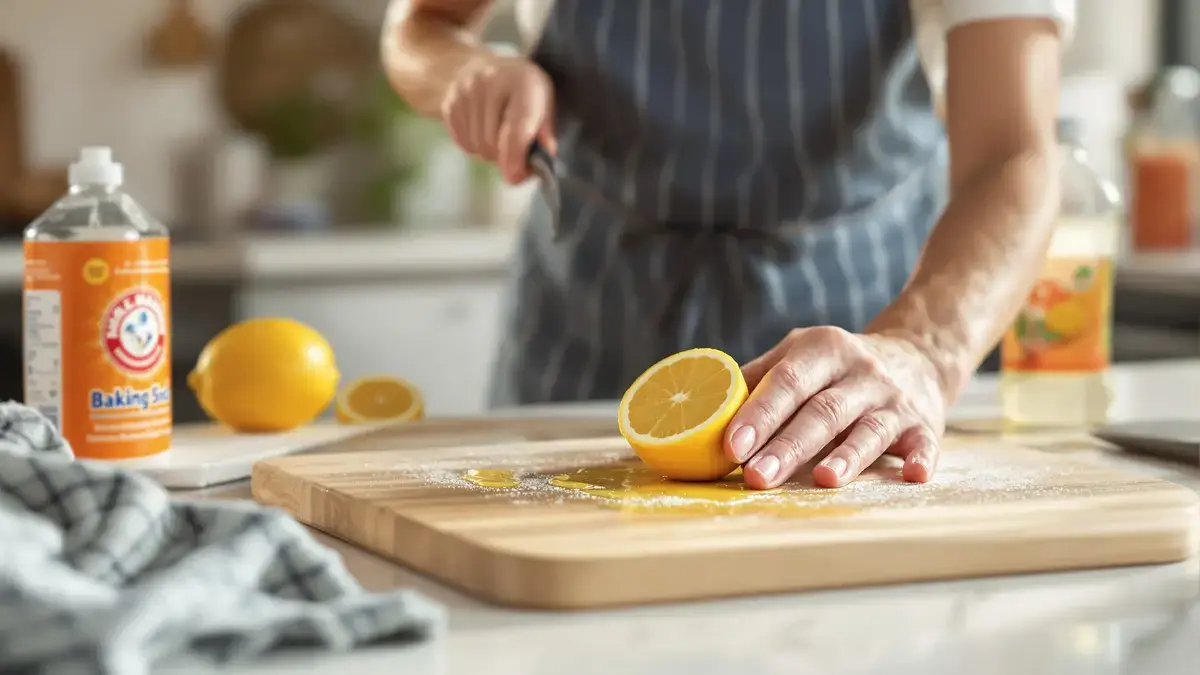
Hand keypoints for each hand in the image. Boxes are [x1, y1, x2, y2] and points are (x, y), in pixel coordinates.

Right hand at [440, 53, 555, 184]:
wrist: (480, 66)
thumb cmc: (520, 89)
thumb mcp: (543, 100)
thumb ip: (546, 131)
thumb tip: (543, 158)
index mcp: (522, 80)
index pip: (516, 129)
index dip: (516, 158)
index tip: (516, 177)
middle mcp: (490, 81)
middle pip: (493, 143)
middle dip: (504, 156)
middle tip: (513, 148)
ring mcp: (465, 90)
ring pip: (477, 147)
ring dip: (489, 153)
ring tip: (498, 136)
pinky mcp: (449, 102)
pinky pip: (463, 143)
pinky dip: (474, 147)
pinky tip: (481, 130)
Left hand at [725, 327, 947, 489]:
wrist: (917, 355)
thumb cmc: (837, 366)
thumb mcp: (798, 355)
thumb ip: (756, 379)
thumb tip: (701, 409)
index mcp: (823, 349)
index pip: (786, 382)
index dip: (758, 415)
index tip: (731, 447)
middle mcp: (861, 372)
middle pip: (821, 412)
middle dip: (787, 446)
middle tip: (757, 477)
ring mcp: (894, 399)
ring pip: (868, 429)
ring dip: (847, 457)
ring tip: (822, 480)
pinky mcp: (924, 425)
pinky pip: (924, 443)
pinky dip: (920, 459)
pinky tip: (914, 475)